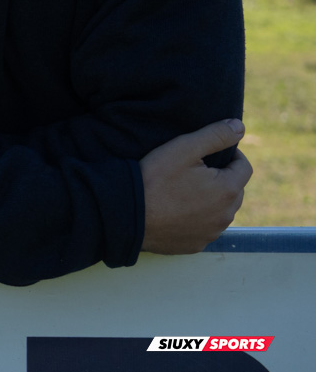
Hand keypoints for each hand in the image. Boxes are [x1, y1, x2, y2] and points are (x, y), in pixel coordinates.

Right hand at [140, 119, 251, 253]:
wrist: (127, 214)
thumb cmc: (154, 178)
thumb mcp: (183, 148)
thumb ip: (215, 135)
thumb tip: (239, 126)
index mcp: (227, 189)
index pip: (244, 167)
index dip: (231, 156)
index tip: (212, 153)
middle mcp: (226, 215)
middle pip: (234, 191)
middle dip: (221, 179)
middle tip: (195, 171)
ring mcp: (211, 232)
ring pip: (221, 211)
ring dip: (211, 200)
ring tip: (185, 190)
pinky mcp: (196, 244)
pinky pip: (205, 228)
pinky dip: (198, 218)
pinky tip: (177, 210)